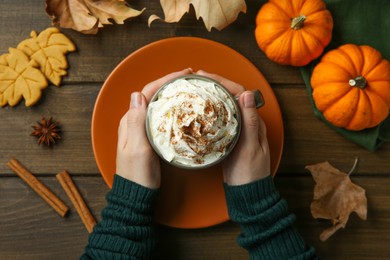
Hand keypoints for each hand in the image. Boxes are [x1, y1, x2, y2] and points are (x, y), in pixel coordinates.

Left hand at [116, 68, 192, 188]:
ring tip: (188, 89)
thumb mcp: (138, 149)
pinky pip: (160, 116)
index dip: (165, 80)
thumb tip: (137, 94)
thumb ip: (136, 122)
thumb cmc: (137, 175)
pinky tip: (182, 109)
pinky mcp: (149, 138)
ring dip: (171, 94)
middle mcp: (134, 122)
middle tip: (189, 78)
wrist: (136, 195)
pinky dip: (172, 108)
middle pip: (152, 95)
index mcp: (130, 121)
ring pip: (157, 104)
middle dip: (170, 83)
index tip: (184, 74)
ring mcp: (141, 130)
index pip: (147, 92)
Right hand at [196, 70, 270, 185]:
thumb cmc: (250, 173)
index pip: (239, 93)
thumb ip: (250, 121)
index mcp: (254, 122)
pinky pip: (220, 118)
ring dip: (211, 95)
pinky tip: (200, 111)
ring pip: (224, 106)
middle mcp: (247, 122)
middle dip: (214, 84)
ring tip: (196, 89)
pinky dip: (210, 111)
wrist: (248, 192)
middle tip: (196, 79)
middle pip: (231, 96)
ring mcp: (238, 130)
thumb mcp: (250, 147)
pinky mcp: (229, 138)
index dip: (223, 81)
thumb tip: (247, 94)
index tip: (206, 76)